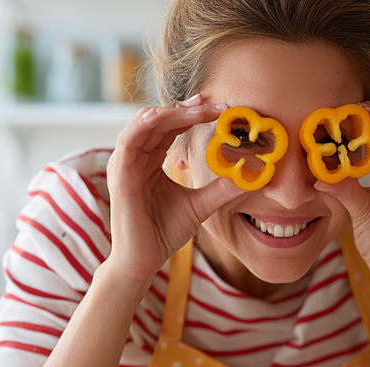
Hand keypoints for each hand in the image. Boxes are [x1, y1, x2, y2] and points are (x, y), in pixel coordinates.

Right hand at [104, 96, 243, 290]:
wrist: (144, 261)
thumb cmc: (164, 232)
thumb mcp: (200, 205)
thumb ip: (221, 190)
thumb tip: (249, 177)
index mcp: (151, 159)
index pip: (172, 127)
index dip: (195, 114)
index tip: (221, 108)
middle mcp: (136, 157)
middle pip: (160, 120)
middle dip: (188, 109)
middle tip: (215, 103)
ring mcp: (125, 164)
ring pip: (144, 124)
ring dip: (171, 112)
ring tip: (198, 107)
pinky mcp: (120, 176)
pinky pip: (128, 142)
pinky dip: (143, 126)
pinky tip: (160, 116)